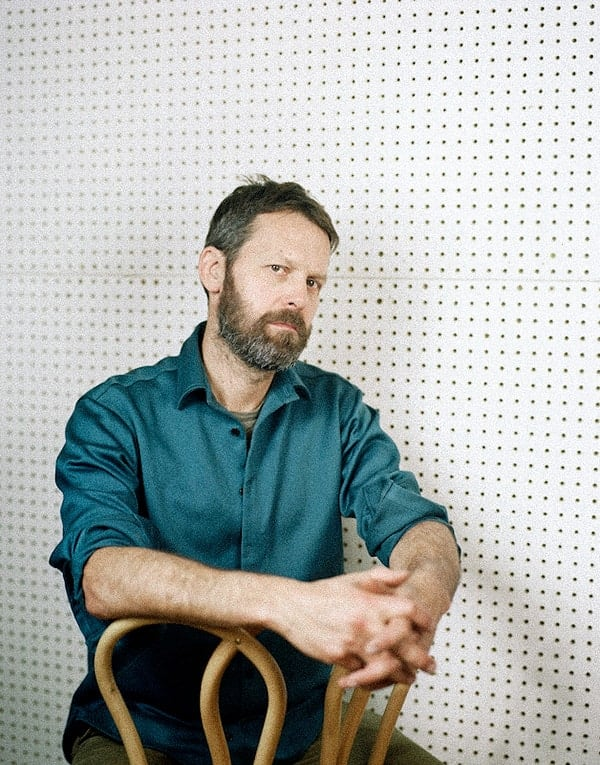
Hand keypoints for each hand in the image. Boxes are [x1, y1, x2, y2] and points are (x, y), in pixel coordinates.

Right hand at [273, 567, 436, 689]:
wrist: (291, 606)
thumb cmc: (323, 593)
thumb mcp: (354, 578)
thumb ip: (383, 577)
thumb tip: (406, 576)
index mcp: (370, 602)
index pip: (409, 610)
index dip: (423, 619)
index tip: (429, 626)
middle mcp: (365, 623)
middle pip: (404, 645)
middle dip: (421, 658)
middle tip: (430, 665)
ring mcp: (352, 643)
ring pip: (387, 667)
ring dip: (401, 675)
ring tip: (408, 678)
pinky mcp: (339, 658)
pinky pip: (362, 673)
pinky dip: (373, 678)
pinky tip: (379, 679)